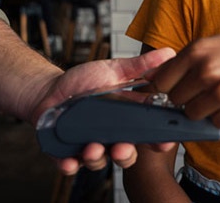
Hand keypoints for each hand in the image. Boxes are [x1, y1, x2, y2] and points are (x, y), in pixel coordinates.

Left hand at [33, 47, 176, 173]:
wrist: (50, 90)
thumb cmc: (84, 81)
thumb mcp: (113, 70)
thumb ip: (140, 66)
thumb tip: (169, 53)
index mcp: (125, 120)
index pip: (147, 134)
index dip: (158, 140)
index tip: (164, 141)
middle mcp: (110, 137)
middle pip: (126, 155)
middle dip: (125, 155)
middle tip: (121, 148)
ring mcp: (89, 147)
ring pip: (98, 162)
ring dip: (97, 158)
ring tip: (91, 148)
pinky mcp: (66, 154)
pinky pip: (69, 165)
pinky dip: (69, 165)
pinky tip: (68, 161)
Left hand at [148, 34, 219, 128]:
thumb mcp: (214, 45)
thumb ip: (184, 61)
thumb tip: (152, 79)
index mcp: (196, 50)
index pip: (161, 82)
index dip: (168, 90)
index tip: (178, 91)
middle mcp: (207, 69)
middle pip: (176, 101)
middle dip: (188, 101)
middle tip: (208, 93)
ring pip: (194, 115)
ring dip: (206, 111)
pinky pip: (217, 124)